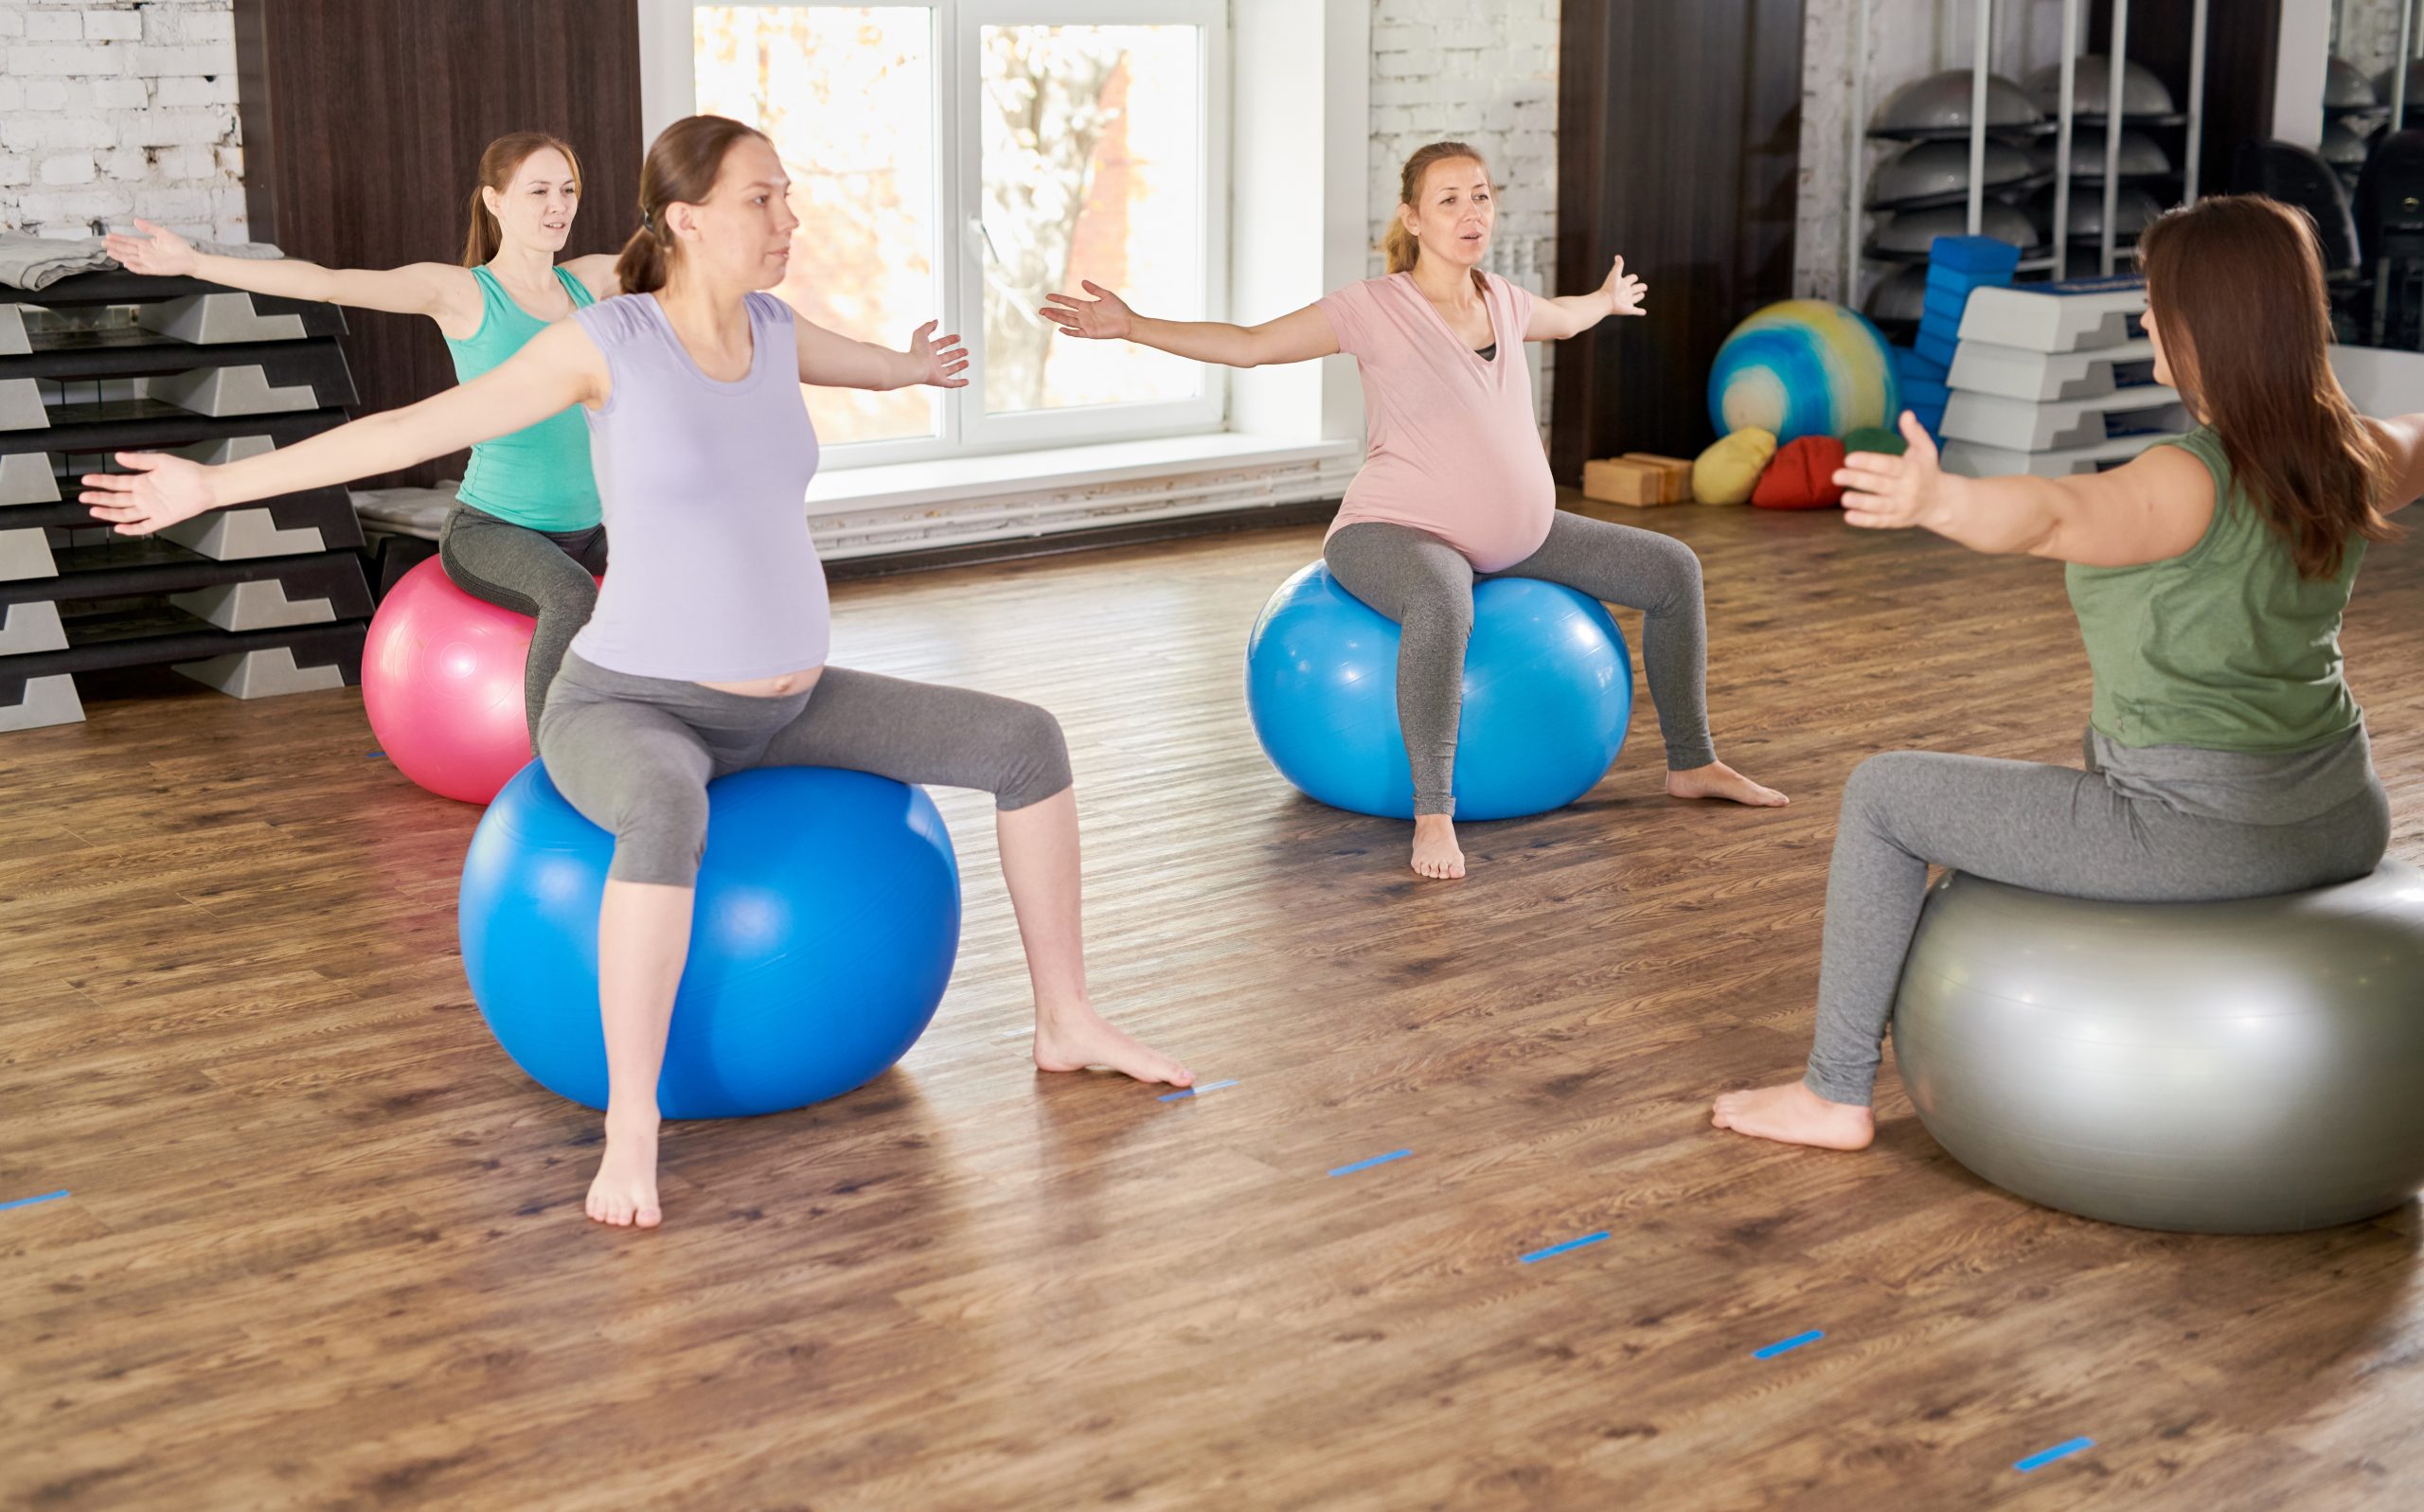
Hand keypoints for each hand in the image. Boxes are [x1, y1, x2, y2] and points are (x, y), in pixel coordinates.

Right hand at [80, 452, 216, 533]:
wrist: (207, 484)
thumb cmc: (187, 471)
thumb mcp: (160, 461)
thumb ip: (139, 460)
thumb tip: (118, 456)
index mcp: (142, 482)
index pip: (116, 483)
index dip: (100, 482)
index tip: (85, 479)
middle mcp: (144, 497)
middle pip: (116, 499)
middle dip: (99, 498)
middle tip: (82, 496)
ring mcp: (152, 509)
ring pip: (125, 513)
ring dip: (109, 513)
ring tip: (93, 510)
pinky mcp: (162, 519)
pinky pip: (144, 527)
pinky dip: (132, 529)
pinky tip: (119, 528)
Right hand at [104, 217, 198, 277]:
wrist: (190, 258)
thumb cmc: (178, 245)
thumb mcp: (163, 233)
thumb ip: (149, 227)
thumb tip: (135, 220)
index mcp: (146, 244)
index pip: (129, 241)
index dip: (119, 238)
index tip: (108, 235)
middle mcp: (145, 253)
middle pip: (127, 249)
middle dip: (115, 246)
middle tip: (102, 244)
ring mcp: (148, 262)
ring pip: (131, 258)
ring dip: (120, 256)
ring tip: (109, 252)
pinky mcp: (154, 269)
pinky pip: (142, 269)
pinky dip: (134, 267)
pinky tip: (126, 263)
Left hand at [908, 320, 968, 388]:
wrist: (914, 367)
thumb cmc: (916, 351)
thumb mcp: (921, 333)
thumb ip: (928, 326)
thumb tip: (936, 321)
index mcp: (928, 351)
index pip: (940, 344)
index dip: (949, 340)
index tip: (958, 337)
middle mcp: (932, 362)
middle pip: (947, 357)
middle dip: (956, 354)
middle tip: (965, 351)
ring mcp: (936, 372)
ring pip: (950, 369)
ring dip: (959, 366)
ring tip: (967, 362)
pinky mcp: (940, 381)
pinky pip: (951, 384)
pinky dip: (959, 383)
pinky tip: (966, 381)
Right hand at [1039, 281, 1133, 340]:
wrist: (1128, 322)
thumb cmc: (1119, 309)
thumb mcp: (1106, 295)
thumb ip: (1094, 289)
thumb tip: (1082, 281)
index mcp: (1086, 306)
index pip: (1068, 302)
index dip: (1058, 299)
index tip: (1048, 296)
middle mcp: (1084, 315)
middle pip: (1064, 313)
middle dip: (1052, 311)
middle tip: (1040, 310)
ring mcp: (1086, 325)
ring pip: (1067, 321)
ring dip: (1056, 319)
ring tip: (1046, 315)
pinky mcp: (1090, 333)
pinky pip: (1077, 333)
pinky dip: (1069, 331)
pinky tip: (1060, 328)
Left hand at [1602, 255, 1646, 317]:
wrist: (1605, 301)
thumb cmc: (1609, 287)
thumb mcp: (1615, 274)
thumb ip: (1618, 265)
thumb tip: (1617, 256)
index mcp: (1623, 283)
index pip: (1631, 279)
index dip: (1633, 277)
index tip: (1634, 277)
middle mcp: (1626, 292)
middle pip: (1635, 288)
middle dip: (1640, 287)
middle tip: (1644, 286)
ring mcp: (1627, 301)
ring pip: (1635, 298)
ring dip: (1639, 296)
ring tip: (1642, 294)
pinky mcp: (1629, 309)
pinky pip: (1636, 311)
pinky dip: (1640, 312)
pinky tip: (1644, 312)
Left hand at [1836, 412, 1951, 529]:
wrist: (1940, 502)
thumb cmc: (1927, 472)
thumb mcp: (1926, 450)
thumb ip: (1914, 433)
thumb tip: (1906, 414)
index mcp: (1911, 470)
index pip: (1888, 465)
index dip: (1869, 462)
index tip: (1849, 458)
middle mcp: (1907, 489)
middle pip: (1880, 484)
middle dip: (1858, 480)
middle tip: (1836, 475)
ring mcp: (1902, 507)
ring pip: (1879, 505)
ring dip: (1861, 502)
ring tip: (1843, 498)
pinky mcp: (1897, 520)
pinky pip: (1880, 521)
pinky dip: (1865, 521)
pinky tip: (1848, 516)